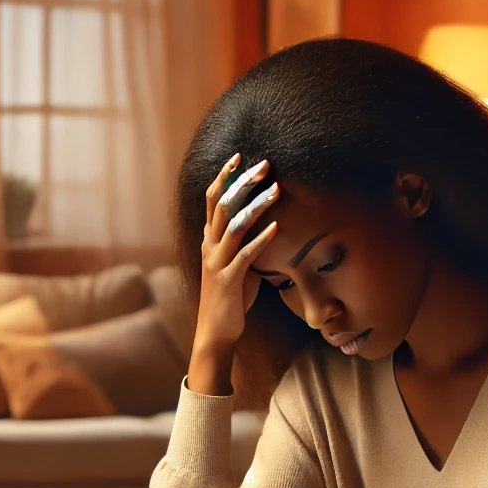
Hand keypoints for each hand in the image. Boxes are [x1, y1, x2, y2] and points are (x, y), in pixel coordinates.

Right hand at [187, 155, 280, 394]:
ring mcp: (217, 262)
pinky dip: (262, 239)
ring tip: (276, 190)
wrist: (216, 330)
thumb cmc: (230, 296)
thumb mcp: (236, 263)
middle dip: (243, 182)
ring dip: (256, 205)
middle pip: (222, 205)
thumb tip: (268, 226)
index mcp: (209, 240)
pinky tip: (277, 227)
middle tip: (265, 165)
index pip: (211, 200)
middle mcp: (210, 246)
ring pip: (233, 225)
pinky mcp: (228, 279)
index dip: (224, 176)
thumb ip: (245, 243)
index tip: (239, 156)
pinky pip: (245, 254)